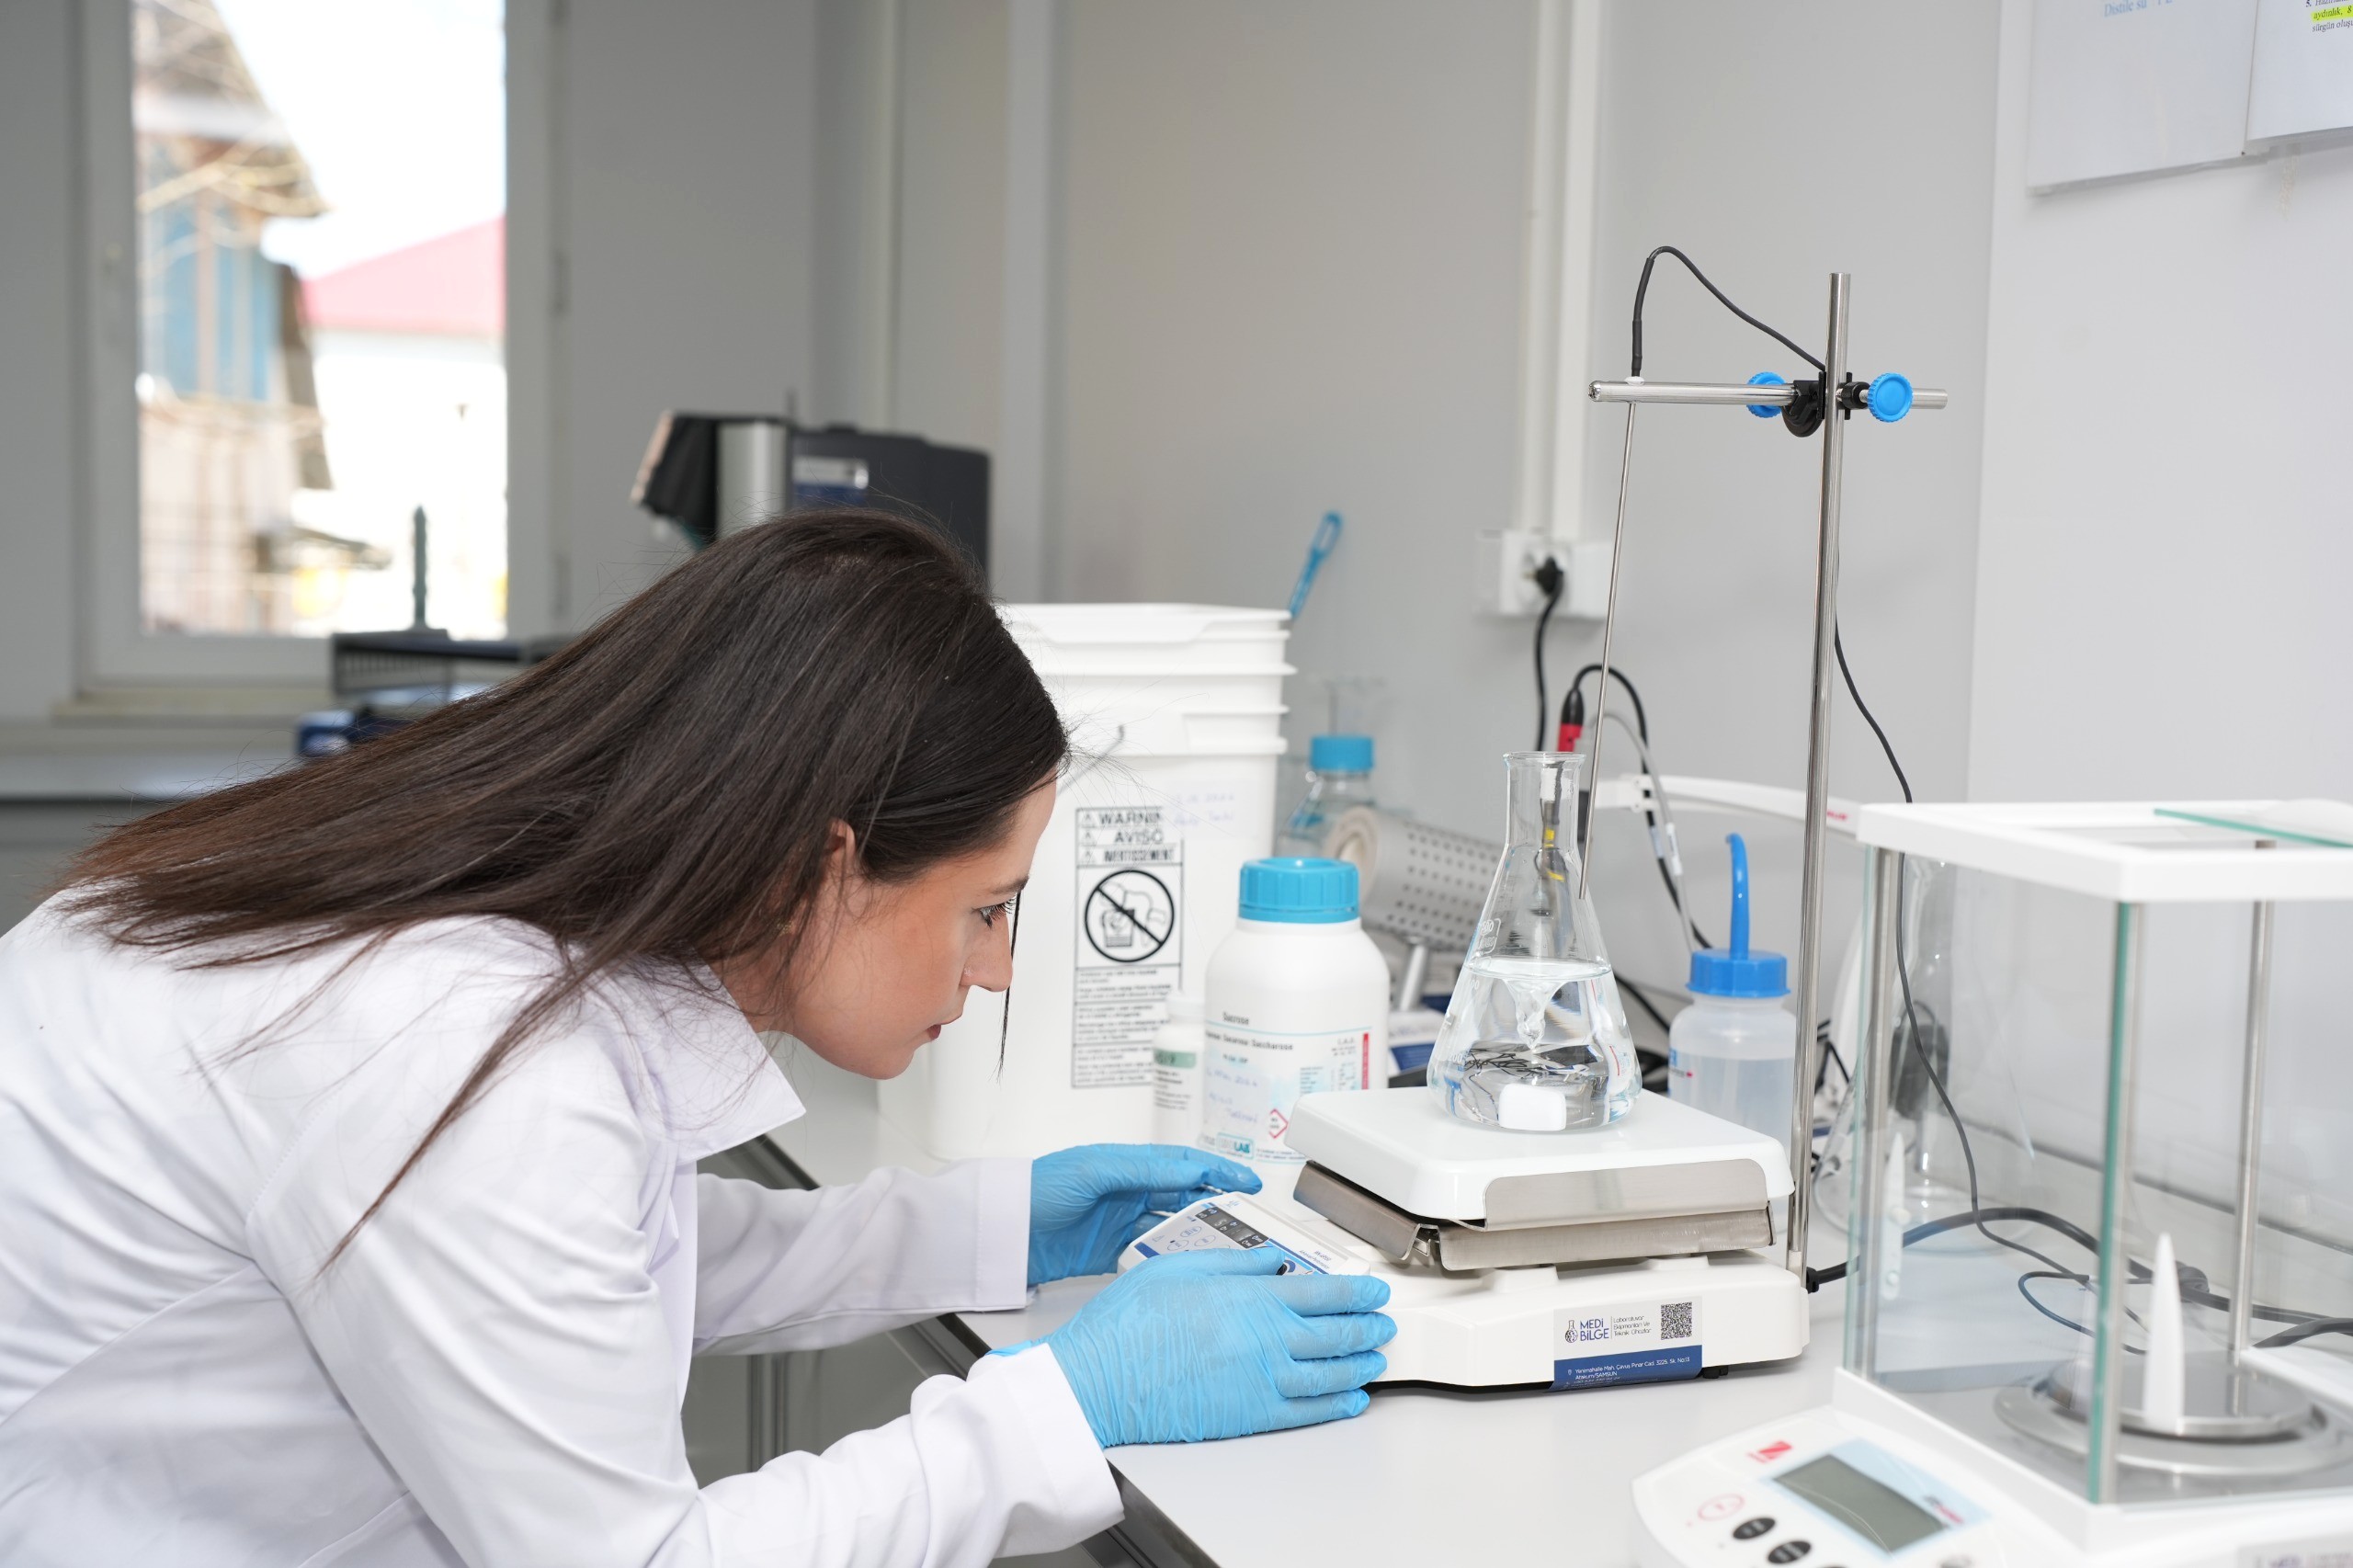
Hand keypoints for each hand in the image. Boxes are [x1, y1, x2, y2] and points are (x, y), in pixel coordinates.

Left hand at [1027, 1143, 1260, 1284]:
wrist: (1001, 1232)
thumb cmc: (1038, 1189)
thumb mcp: (1094, 1172)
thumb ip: (1144, 1171)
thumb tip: (1190, 1170)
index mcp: (1128, 1165)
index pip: (1185, 1164)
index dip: (1219, 1171)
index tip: (1249, 1183)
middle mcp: (1130, 1192)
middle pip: (1185, 1198)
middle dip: (1218, 1207)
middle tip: (1249, 1222)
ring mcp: (1122, 1223)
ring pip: (1172, 1228)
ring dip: (1199, 1237)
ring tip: (1227, 1249)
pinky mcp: (1111, 1253)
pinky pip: (1151, 1255)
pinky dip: (1170, 1260)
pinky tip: (1188, 1269)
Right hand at [1040, 1249, 1393, 1446]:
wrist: (1101, 1380)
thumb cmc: (1128, 1326)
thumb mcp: (1178, 1269)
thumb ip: (1232, 1262)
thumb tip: (1269, 1260)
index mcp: (1249, 1298)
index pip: (1322, 1292)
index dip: (1357, 1292)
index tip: (1374, 1291)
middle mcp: (1264, 1340)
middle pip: (1335, 1332)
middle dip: (1368, 1327)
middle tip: (1384, 1324)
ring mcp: (1260, 1380)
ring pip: (1329, 1373)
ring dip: (1360, 1364)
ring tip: (1376, 1359)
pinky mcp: (1250, 1416)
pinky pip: (1307, 1412)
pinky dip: (1336, 1405)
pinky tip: (1350, 1400)